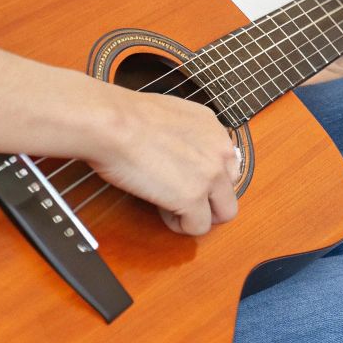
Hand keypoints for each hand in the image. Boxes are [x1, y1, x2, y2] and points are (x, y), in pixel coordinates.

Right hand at [87, 89, 239, 236]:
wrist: (113, 123)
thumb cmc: (126, 116)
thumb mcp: (172, 115)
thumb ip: (187, 135)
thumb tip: (179, 150)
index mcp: (214, 129)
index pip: (229, 166)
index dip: (207, 178)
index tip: (186, 180)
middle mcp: (220, 152)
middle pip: (230, 191)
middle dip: (208, 200)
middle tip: (180, 199)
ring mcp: (210, 176)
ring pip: (224, 213)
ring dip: (199, 216)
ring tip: (171, 208)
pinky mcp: (193, 198)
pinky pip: (198, 227)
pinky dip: (180, 225)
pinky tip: (161, 210)